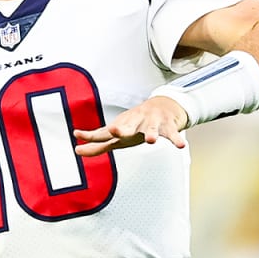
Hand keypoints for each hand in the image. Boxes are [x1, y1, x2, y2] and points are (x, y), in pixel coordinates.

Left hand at [73, 96, 188, 156]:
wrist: (163, 106)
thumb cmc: (135, 125)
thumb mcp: (117, 136)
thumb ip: (98, 145)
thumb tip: (77, 151)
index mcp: (122, 127)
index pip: (104, 133)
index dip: (92, 135)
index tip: (76, 135)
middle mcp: (135, 123)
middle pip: (127, 127)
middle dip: (121, 129)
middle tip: (114, 130)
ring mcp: (152, 123)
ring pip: (152, 129)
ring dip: (151, 133)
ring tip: (151, 140)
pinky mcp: (167, 126)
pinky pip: (172, 134)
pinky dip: (176, 139)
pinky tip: (181, 145)